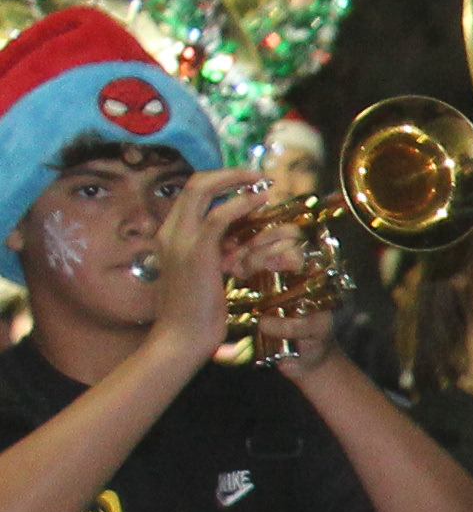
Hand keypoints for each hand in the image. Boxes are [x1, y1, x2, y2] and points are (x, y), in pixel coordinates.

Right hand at [141, 170, 268, 367]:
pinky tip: (259, 201)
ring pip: (202, 189)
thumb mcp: (203, 275)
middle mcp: (170, 232)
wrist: (181, 337)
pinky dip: (240, 202)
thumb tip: (233, 244)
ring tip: (263, 183)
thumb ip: (213, 254)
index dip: (219, 182)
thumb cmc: (195, 313)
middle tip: (258, 175)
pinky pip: (218, 215)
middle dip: (228, 173)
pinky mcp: (196, 252)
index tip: (245, 183)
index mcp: (170, 235)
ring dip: (236, 180)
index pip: (191, 194)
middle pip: (194, 183)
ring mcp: (180, 239)